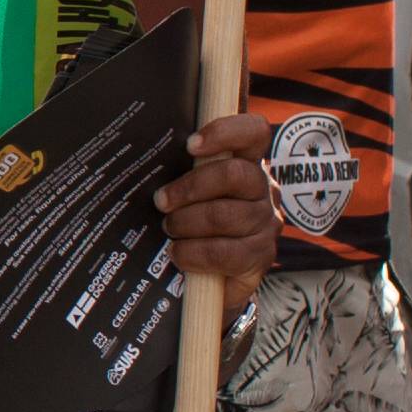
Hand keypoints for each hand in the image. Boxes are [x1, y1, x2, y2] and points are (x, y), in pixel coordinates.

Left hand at [160, 113, 284, 285]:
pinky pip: (225, 252)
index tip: (190, 145)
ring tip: (169, 228)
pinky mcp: (261, 257)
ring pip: (226, 215)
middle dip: (190, 187)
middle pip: (235, 174)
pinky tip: (178, 253)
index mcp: (247, 164)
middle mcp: (263, 190)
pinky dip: (194, 253)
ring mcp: (266, 223)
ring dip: (187, 222)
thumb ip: (181, 172)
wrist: (210, 279)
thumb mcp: (189, 193)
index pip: (254, 133)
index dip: (226, 132)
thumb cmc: (193, 224)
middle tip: (162, 202)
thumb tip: (145, 161)